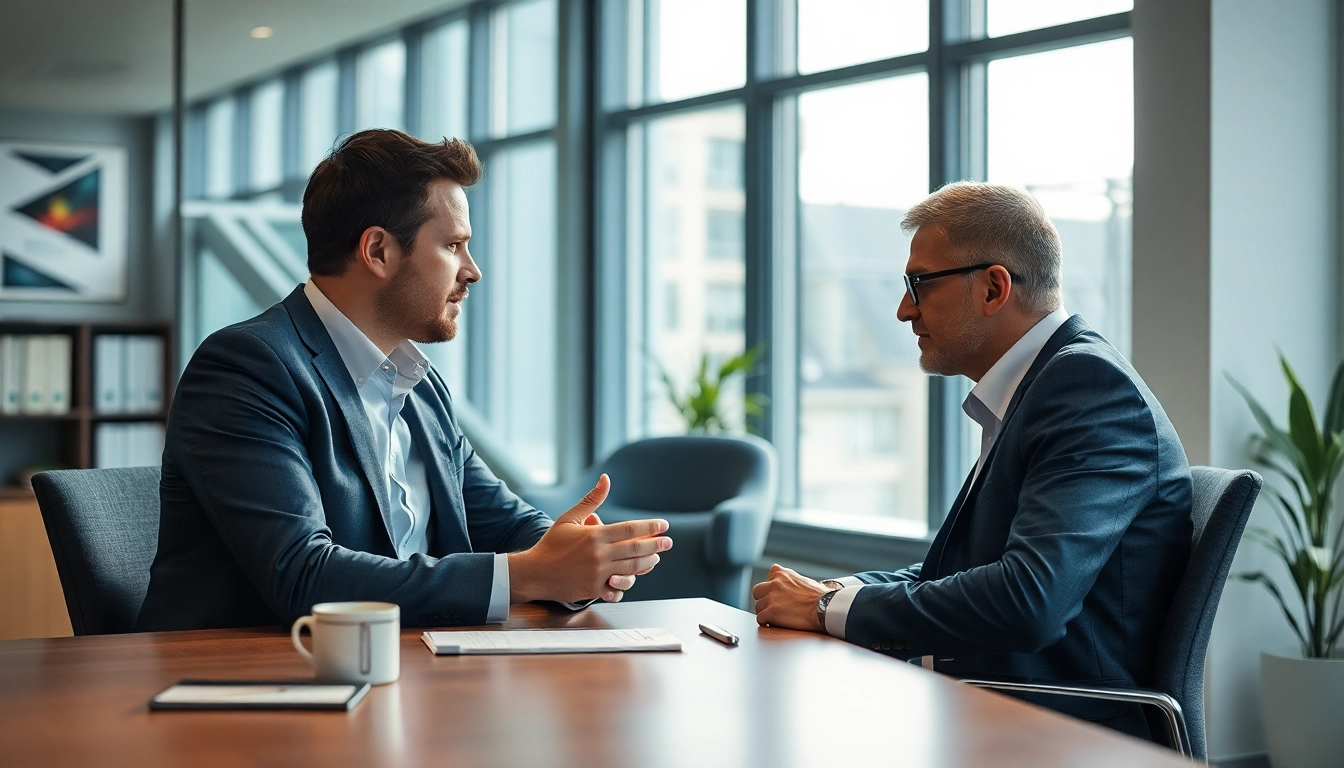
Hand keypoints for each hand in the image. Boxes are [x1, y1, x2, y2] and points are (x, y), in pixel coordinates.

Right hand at [509, 474, 672, 603]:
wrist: (535, 573)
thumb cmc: (552, 544)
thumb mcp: (569, 518)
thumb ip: (591, 500)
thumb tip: (606, 478)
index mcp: (594, 535)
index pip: (630, 529)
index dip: (650, 527)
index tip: (663, 525)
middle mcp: (599, 554)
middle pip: (636, 549)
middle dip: (655, 545)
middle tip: (668, 542)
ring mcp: (598, 573)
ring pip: (632, 568)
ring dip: (648, 562)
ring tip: (656, 557)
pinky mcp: (595, 589)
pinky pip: (619, 585)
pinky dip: (630, 580)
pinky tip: (637, 575)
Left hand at [751, 564, 830, 632]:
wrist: (825, 608)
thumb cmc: (821, 597)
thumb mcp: (805, 581)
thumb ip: (793, 581)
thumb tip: (793, 587)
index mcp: (783, 574)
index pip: (771, 574)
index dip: (773, 585)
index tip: (777, 592)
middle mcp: (774, 584)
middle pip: (757, 591)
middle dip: (763, 599)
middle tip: (772, 606)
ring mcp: (771, 598)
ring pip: (758, 606)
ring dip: (765, 612)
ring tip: (776, 618)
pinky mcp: (770, 612)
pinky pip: (760, 618)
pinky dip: (766, 622)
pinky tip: (773, 624)